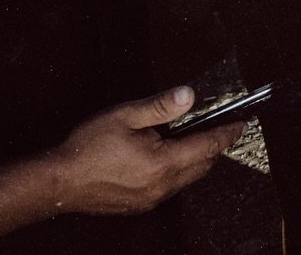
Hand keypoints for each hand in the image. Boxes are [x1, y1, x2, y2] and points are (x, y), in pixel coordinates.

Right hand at [44, 86, 246, 215]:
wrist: (59, 182)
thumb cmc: (88, 147)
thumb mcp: (124, 116)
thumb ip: (160, 106)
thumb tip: (189, 95)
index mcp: (163, 163)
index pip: (207, 146)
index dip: (227, 133)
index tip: (242, 123)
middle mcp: (162, 185)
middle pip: (203, 166)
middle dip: (215, 147)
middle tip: (222, 128)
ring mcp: (152, 199)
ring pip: (188, 179)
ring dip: (197, 160)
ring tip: (195, 140)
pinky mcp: (140, 205)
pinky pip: (171, 188)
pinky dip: (178, 172)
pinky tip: (167, 158)